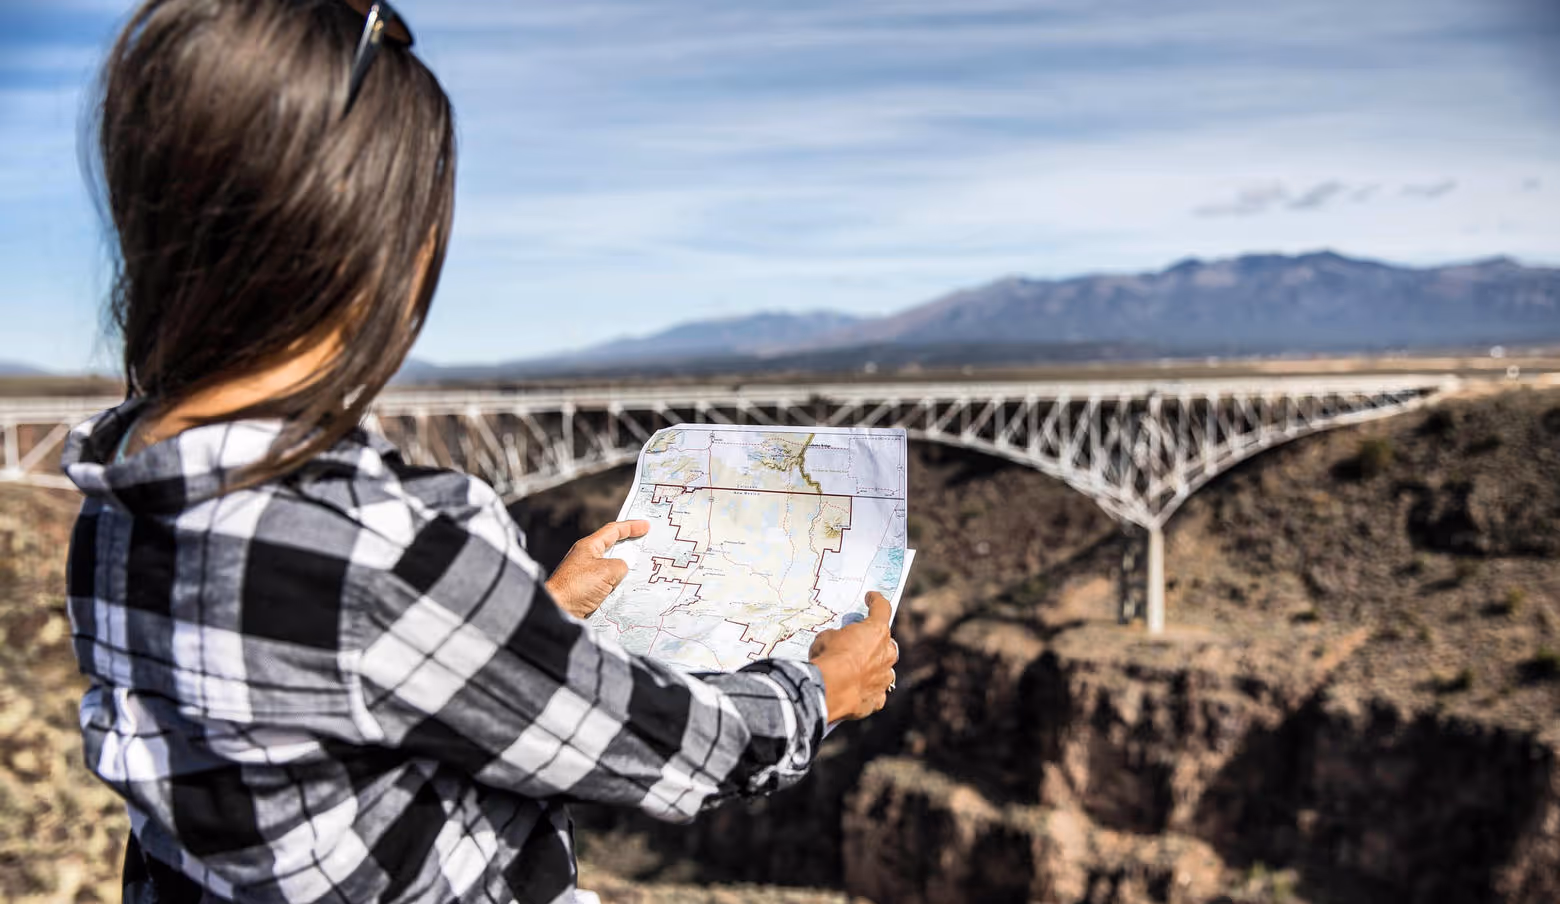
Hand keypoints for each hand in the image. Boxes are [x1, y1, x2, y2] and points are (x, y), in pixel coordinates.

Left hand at [545, 520, 649, 619]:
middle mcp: (585, 558)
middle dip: (629, 548)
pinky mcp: (584, 590)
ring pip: (610, 568)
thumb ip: (621, 566)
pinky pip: (606, 584)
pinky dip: (617, 585)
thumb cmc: (577, 587)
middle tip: (646, 548)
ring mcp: (585, 575)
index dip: (631, 527)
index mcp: (588, 546)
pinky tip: (626, 591)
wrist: (557, 610)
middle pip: (612, 548)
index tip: (645, 526)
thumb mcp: (607, 571)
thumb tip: (621, 570)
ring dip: (624, 570)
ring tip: (641, 573)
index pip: (613, 531)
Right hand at [809, 592, 898, 722]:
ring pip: (883, 669)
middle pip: (886, 643)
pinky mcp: (878, 698)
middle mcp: (887, 653)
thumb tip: (834, 643)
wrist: (829, 689)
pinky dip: (867, 690)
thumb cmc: (829, 656)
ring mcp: (885, 677)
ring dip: (873, 667)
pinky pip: (875, 692)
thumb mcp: (826, 637)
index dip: (876, 601)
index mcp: (876, 631)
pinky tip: (855, 691)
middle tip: (859, 644)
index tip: (871, 597)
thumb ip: (836, 637)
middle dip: (874, 642)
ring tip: (855, 671)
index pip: (882, 608)